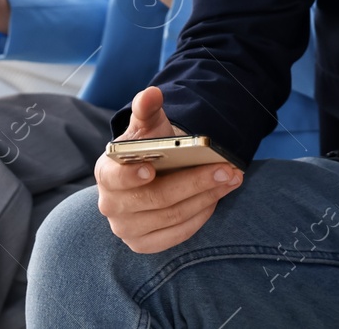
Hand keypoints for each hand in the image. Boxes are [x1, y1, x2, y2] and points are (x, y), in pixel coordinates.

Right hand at [94, 87, 242, 253]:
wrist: (150, 172)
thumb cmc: (147, 147)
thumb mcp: (147, 125)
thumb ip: (147, 108)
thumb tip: (152, 94)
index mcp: (106, 172)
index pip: (115, 178)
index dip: (130, 176)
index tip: (151, 169)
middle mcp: (111, 205)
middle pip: (157, 198)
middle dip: (196, 182)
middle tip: (227, 168)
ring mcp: (127, 229)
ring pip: (173, 216)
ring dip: (207, 197)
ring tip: (232, 178)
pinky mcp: (145, 244)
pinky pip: (179, 234)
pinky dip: (201, 214)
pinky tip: (217, 196)